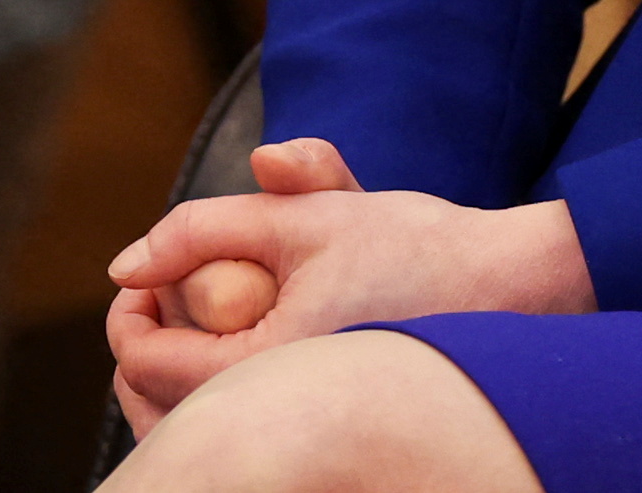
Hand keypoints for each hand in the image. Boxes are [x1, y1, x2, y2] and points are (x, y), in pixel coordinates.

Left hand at [102, 140, 590, 437]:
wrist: (516, 282)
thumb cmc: (416, 246)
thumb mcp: (304, 214)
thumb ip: (204, 228)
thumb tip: (126, 265)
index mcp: (275, 368)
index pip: (150, 367)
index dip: (129, 316)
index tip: (142, 276)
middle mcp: (294, 416)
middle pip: (169, 412)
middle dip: (153, 344)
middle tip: (163, 291)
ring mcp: (317, 427)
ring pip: (211, 420)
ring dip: (190, 365)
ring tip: (208, 307)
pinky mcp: (337, 425)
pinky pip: (257, 420)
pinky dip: (235, 382)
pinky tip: (260, 329)